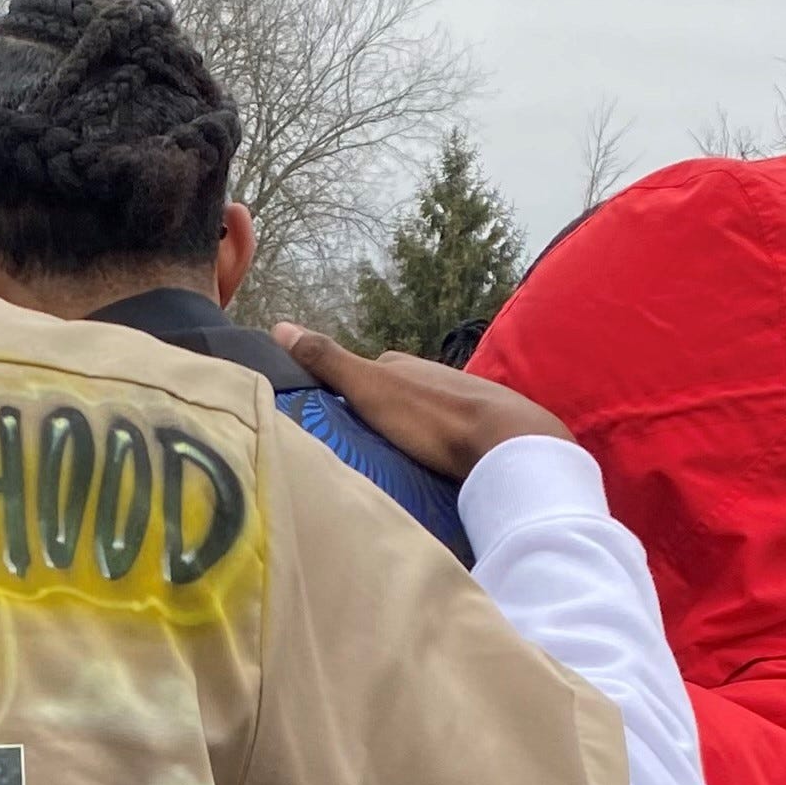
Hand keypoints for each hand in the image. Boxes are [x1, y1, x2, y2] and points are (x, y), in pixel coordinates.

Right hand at [276, 326, 573, 472]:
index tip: (334, 417)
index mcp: (401, 364)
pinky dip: (436, 442)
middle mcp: (431, 373)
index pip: (365, 371)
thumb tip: (280, 325)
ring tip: (397, 456)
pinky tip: (434, 459)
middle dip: (381, 411)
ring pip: (423, 411)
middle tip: (363, 443)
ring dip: (410, 428)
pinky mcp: (482, 425)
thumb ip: (328, 361)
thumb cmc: (431, 418)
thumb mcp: (369, 389)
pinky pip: (448, 431)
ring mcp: (460, 397)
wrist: (505, 440)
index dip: (348, 391)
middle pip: (396, 391)